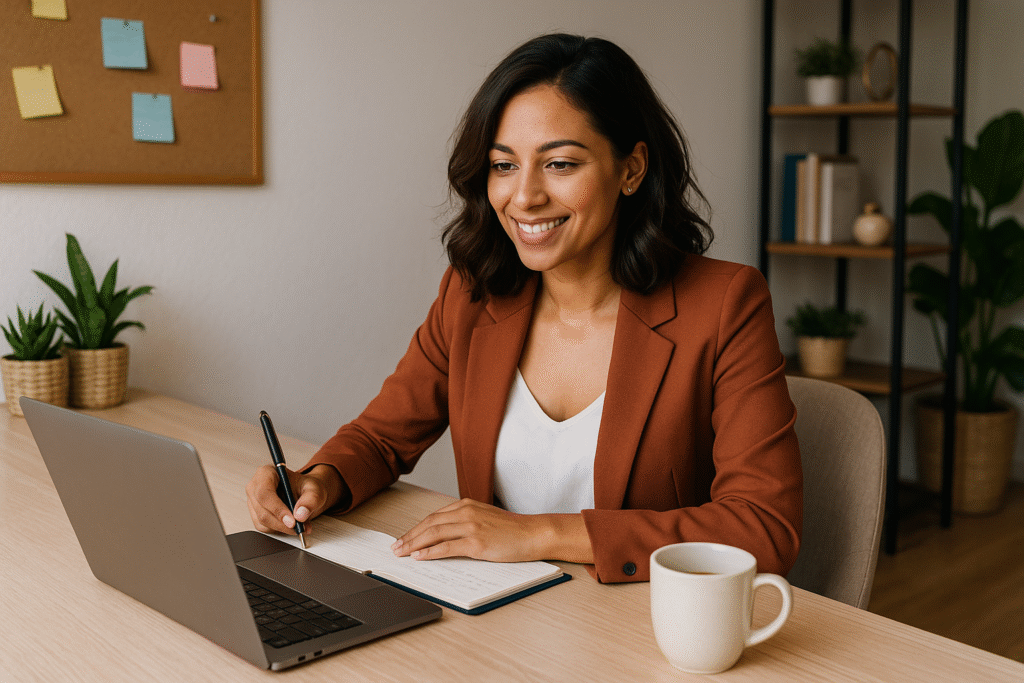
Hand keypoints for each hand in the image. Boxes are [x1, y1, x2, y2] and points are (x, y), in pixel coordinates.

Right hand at [245, 464, 345, 535]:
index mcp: (266, 473)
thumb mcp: (314, 489)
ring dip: (282, 527)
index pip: (264, 492)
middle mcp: (255, 486)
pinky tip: (290, 524)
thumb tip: (300, 514)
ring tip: (300, 524)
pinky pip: (264, 527)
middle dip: (282, 522)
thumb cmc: (305, 487)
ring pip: (262, 521)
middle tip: (299, 526)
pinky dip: (279, 529)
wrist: (304, 493)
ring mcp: (253, 501)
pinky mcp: (255, 514)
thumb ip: (311, 500)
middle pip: (262, 510)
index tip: (292, 520)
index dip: (277, 508)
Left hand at [391, 498, 556, 562]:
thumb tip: (443, 537)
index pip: (433, 517)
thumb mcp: (485, 519)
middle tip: (395, 547)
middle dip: (409, 537)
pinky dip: (430, 553)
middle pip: (429, 524)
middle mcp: (466, 512)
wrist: (533, 533)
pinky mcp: (477, 542)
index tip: (404, 538)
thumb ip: (465, 522)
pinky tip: (420, 557)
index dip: (415, 528)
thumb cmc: (512, 530)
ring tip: (402, 553)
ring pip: (434, 534)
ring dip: (414, 544)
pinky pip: (447, 547)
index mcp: (467, 505)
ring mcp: (471, 526)